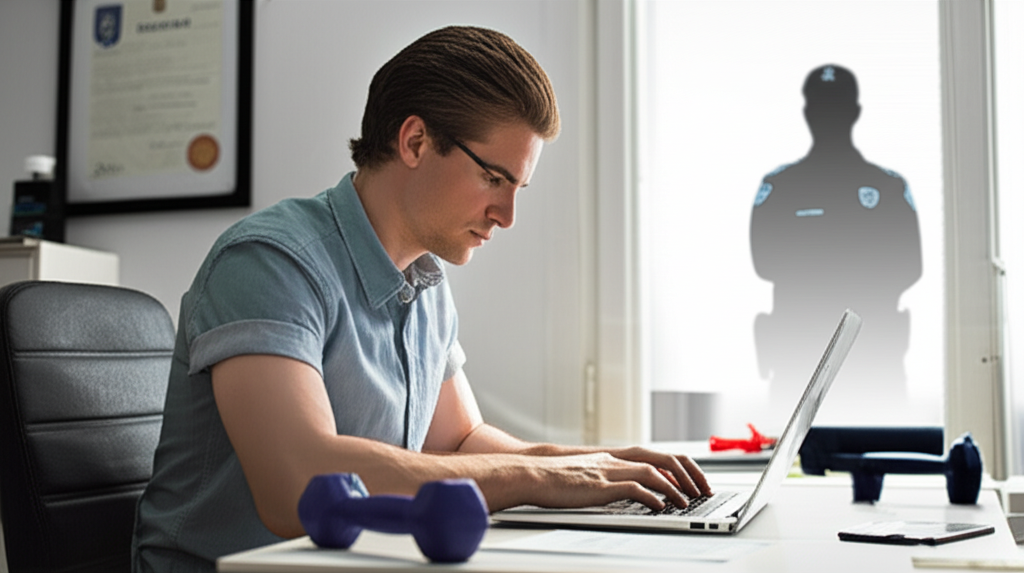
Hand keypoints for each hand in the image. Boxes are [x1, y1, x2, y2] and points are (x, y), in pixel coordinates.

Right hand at [502, 451, 701, 510]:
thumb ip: (611, 477)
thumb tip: (631, 491)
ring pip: (653, 472)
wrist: (533, 473)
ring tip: (687, 501)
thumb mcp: (590, 472)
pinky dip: (651, 496)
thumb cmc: (557, 476)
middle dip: (688, 474)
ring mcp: (609, 471)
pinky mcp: (600, 486)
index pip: (659, 455)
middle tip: (702, 490)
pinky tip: (660, 507)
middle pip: (663, 459)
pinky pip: (634, 488)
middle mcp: (616, 459)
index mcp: (615, 456)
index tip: (695, 481)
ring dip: (675, 488)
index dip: (682, 467)